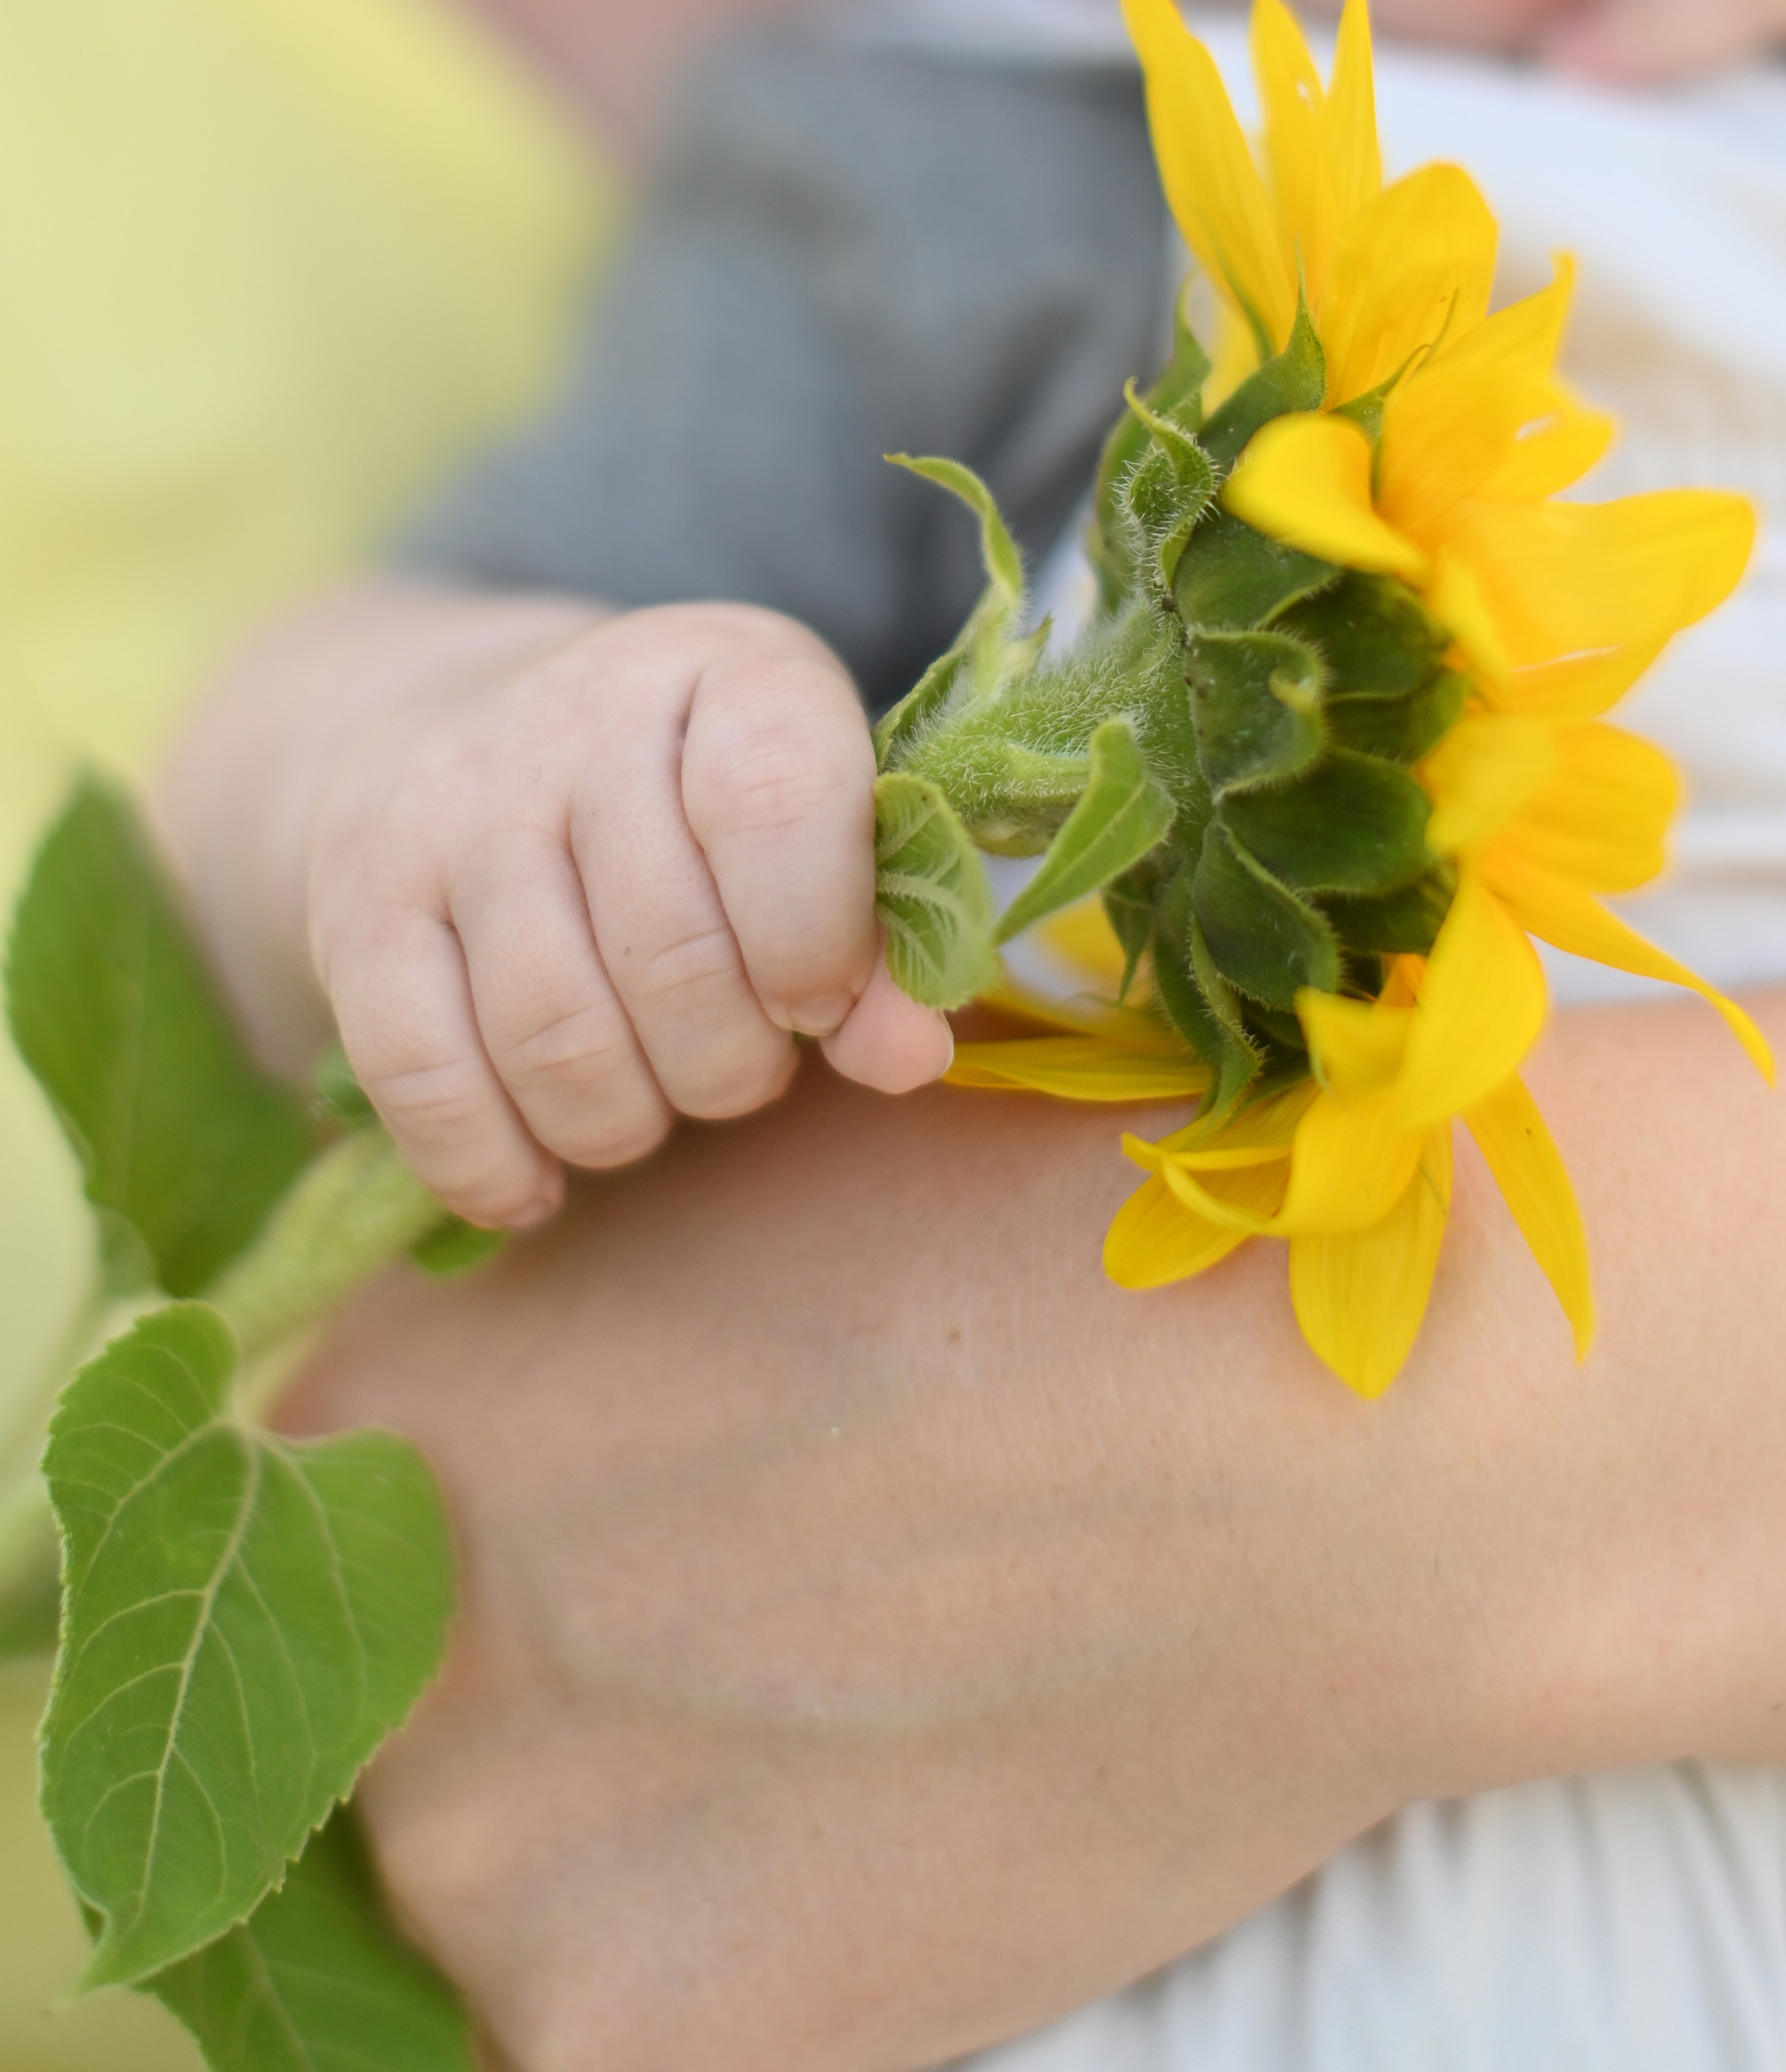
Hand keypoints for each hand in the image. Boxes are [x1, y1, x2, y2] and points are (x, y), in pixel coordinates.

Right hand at [162, 585, 952, 1232]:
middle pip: (676, 959)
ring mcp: (449, 804)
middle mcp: (577, 713)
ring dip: (626, 1123)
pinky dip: (494, 1165)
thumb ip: (878, 939)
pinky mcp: (352, 902)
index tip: (816, 1003)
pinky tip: (535, 1178)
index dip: (817, 938)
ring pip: (558, 1040)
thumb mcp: (809, 825)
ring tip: (649, 1096)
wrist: (456, 731)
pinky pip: (425, 1079)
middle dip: (732, 1065)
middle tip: (738, 1061)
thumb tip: (914, 1059)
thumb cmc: (684, 803)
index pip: (779, 798)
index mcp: (726, 669)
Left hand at [280, 991, 1785, 2071]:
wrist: (1305, 1460)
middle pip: (366, 1714)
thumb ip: (540, 1293)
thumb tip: (479, 1372)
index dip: (460, 1532)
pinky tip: (838, 1861)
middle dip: (521, 1682)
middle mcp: (373, 1647)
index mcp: (372, 1417)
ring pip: (479, 1888)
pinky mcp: (636, 2045)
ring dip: (609, 1837)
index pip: (302, 1525)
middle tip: (731, 1642)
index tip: (587, 1547)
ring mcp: (493, 1870)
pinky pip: (586, 2031)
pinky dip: (698, 1968)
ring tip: (819, 1738)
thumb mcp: (728, 1190)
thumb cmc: (1030, 1262)